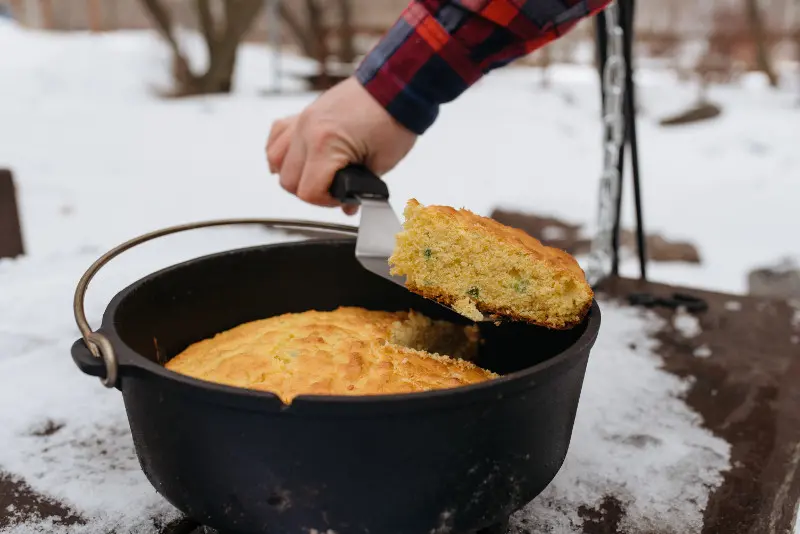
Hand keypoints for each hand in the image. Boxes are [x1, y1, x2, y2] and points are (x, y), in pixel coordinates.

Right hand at [266, 76, 416, 214]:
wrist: (396, 86)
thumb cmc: (393, 120)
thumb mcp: (381, 163)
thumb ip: (360, 188)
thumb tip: (346, 205)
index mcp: (326, 144)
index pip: (308, 191)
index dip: (325, 201)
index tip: (341, 198)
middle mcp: (307, 130)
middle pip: (288, 180)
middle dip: (310, 191)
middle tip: (333, 188)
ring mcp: (303, 120)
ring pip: (276, 160)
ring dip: (293, 174)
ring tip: (315, 175)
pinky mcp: (304, 113)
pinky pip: (277, 136)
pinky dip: (282, 152)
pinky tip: (296, 159)